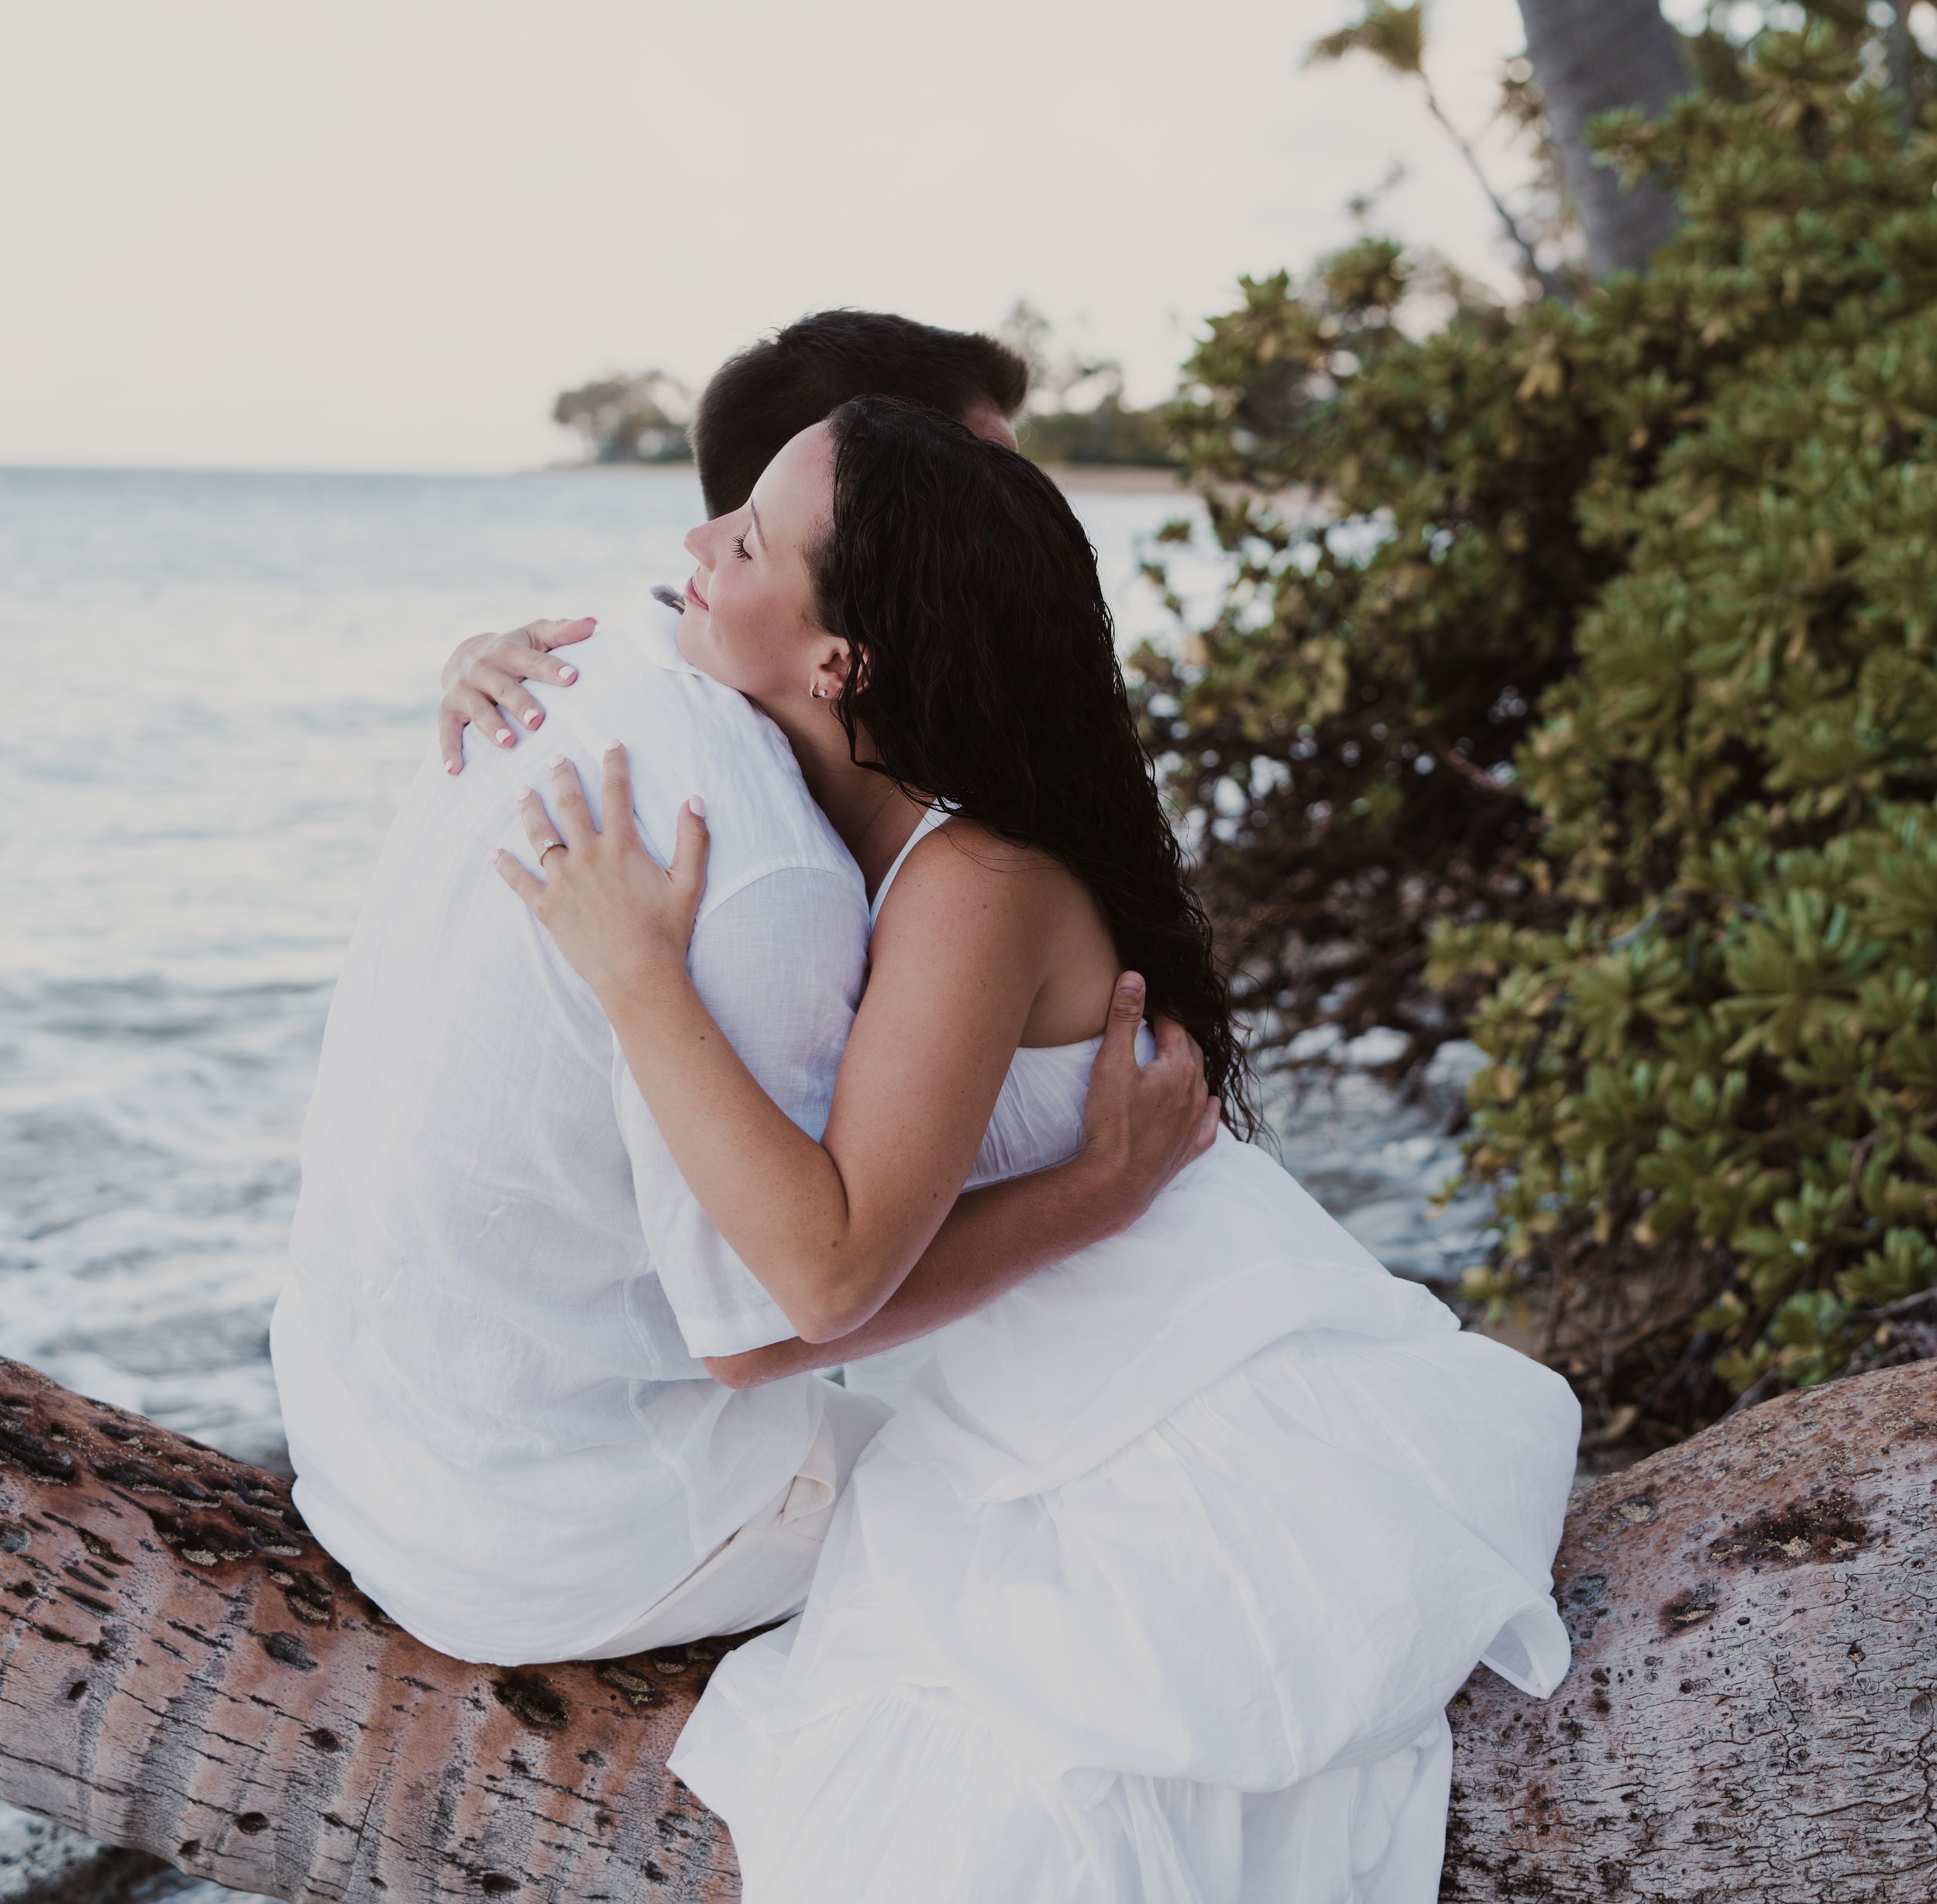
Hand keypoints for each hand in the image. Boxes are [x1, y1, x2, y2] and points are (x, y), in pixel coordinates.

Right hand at [439, 616, 596, 773]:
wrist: (464, 657)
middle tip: (538, 720)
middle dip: (520, 703)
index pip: (530, 659)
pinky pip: (447, 732)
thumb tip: (593, 623)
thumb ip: (562, 632)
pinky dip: (449, 750)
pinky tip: (455, 770)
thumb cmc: (515, 652)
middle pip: (502, 687)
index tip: (572, 678)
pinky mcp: (447, 711)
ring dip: (491, 726)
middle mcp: (481, 669)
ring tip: (508, 743)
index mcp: (506, 650)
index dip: (550, 668)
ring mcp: (462, 690)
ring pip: (477, 709)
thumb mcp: (535, 636)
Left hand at [492, 746, 711, 999]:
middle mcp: (588, 857)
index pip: (616, 793)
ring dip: (530, 809)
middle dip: (563, 777)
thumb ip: (693, 838)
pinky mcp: (547, 908)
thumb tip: (694, 800)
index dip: (614, 765)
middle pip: (570, 805)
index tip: (610, 743)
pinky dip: (506, 866)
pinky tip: (495, 853)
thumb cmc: (666, 930)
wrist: (638, 975)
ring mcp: (564, 882)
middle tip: (555, 757)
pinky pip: (521, 882)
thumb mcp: (689, 882)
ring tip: (522, 791)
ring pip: (541, 835)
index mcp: (622, 847)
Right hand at [1076, 974, 1218, 1234]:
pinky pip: (1207, 1125)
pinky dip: (1208, 1112)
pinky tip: (1209, 1106)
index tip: (1150, 998)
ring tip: (1181, 1056)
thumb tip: (1136, 976)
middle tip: (1161, 1023)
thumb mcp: (1112, 1061)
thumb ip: (1124, 1017)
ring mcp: (1193, 1123)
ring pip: (1201, 1085)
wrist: (1117, 1180)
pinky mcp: (1187, 1149)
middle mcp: (1194, 1093)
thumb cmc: (1112, 1121)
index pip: (1174, 1027)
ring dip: (1192, 1067)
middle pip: (1190, 1053)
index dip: (1161, 1010)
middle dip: (1177, 1035)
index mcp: (1179, 1068)